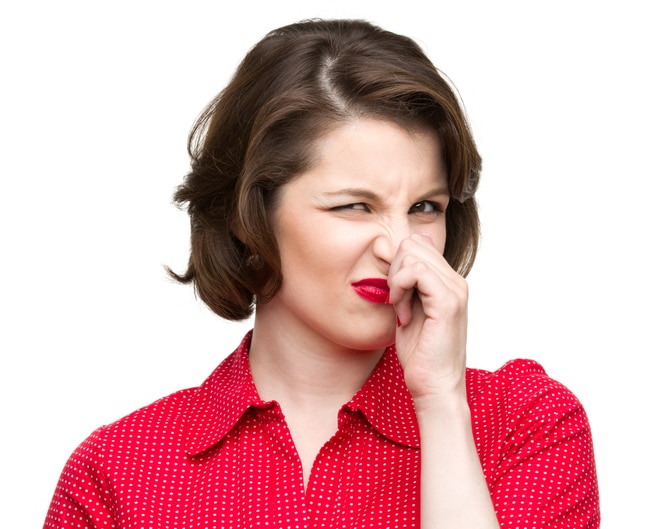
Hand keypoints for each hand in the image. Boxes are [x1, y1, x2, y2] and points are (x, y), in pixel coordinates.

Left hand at [388, 234, 468, 401]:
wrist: (435, 386)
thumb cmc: (421, 354)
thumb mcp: (409, 309)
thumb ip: (407, 283)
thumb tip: (400, 252)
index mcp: (449, 281)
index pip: (417, 244)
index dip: (397, 266)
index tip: (396, 296)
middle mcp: (456, 281)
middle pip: (412, 245)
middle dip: (394, 271)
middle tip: (398, 303)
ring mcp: (455, 290)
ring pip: (412, 254)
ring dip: (397, 282)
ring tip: (402, 310)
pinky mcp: (448, 302)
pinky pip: (415, 272)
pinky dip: (400, 289)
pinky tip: (403, 313)